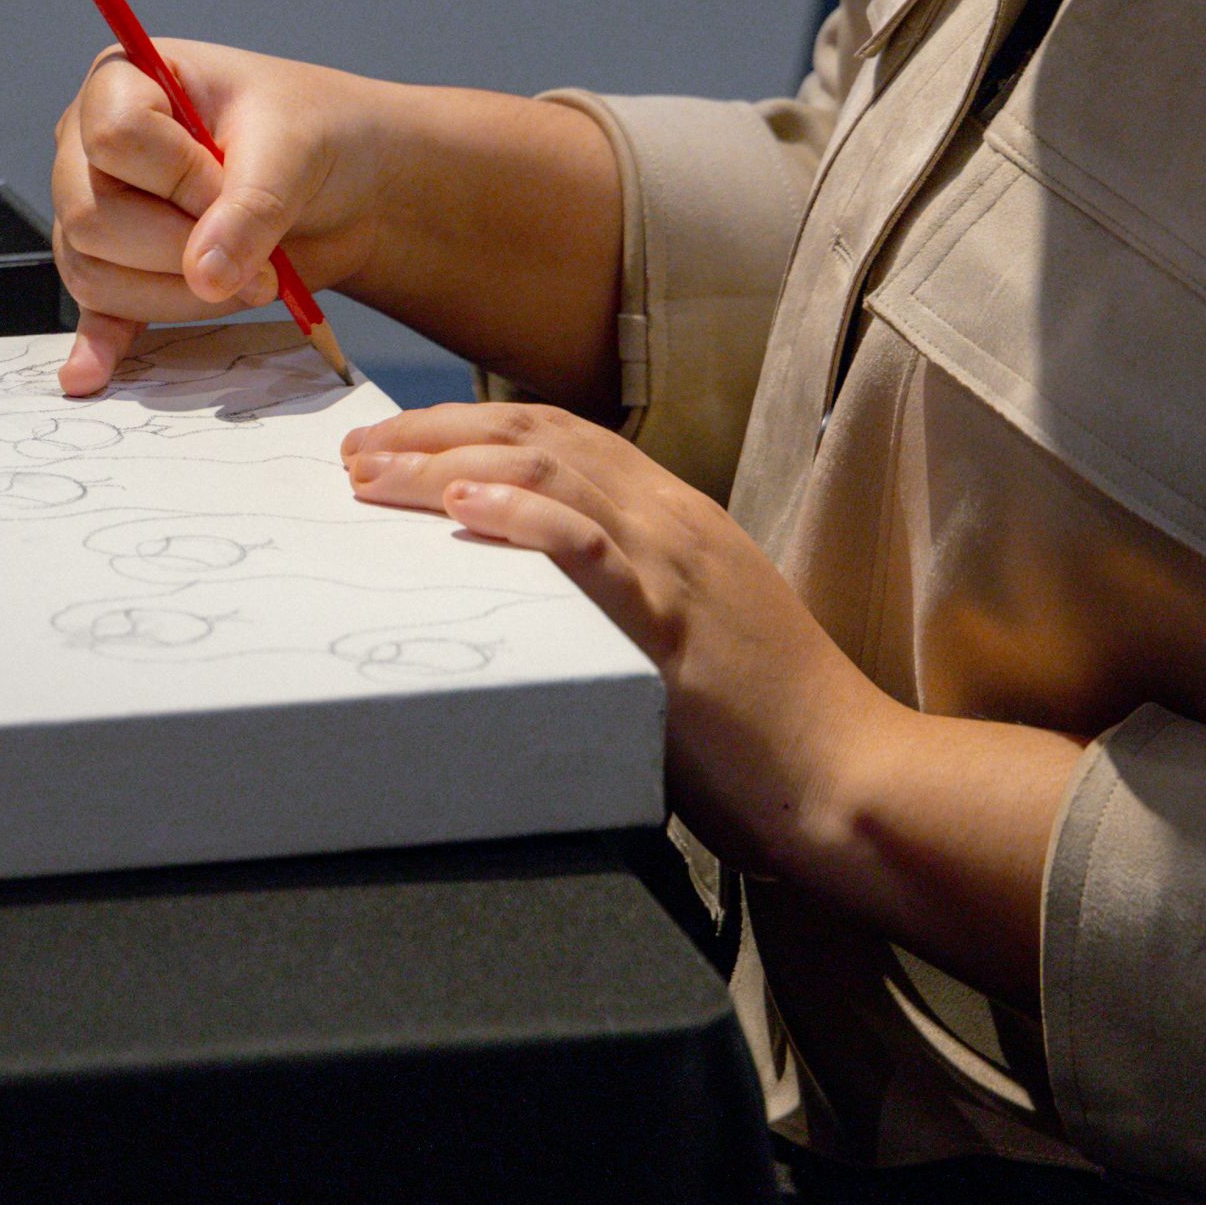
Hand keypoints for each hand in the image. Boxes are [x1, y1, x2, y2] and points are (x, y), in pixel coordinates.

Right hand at [49, 41, 390, 394]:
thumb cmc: (315, 134)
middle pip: (91, 217)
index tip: (231, 185)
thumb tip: (204, 274)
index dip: (176, 177)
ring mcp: (98, 210)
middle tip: (257, 261)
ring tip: (251, 281)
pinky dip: (100, 344)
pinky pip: (96, 312)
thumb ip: (250, 206)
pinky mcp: (120, 271)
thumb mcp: (294, 149)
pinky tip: (92, 373)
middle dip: (178, 251)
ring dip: (177, 296)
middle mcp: (91, 146)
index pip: (113, 137)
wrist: (347, 186)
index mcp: (125, 81)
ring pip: (95, 274)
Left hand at [339, 402, 903, 873]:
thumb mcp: (692, 634)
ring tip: (373, 476)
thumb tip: (539, 602)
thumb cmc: (770, 728)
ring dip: (444, 464)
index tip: (394, 447)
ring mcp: (674, 564)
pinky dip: (518, 518)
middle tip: (356, 453)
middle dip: (434, 431)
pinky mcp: (669, 625)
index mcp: (678, 519)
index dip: (467, 427)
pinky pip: (587, 546)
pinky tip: (460, 507)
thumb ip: (627, 601)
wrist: (849, 777)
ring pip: (547, 472)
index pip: (560, 436)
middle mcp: (673, 521)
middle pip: (537, 433)